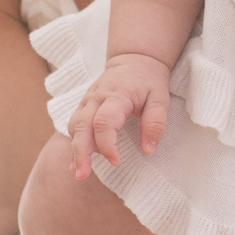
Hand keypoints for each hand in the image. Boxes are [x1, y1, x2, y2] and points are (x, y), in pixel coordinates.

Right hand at [68, 55, 170, 177]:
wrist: (134, 59)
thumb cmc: (149, 81)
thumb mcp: (160, 98)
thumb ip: (155, 123)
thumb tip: (148, 150)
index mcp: (116, 95)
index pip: (104, 122)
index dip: (107, 144)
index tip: (116, 161)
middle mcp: (97, 97)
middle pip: (81, 126)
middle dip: (80, 152)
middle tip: (82, 175)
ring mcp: (87, 100)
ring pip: (74, 126)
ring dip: (75, 149)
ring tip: (80, 172)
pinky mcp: (84, 105)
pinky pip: (74, 124)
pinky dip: (74, 143)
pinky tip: (75, 162)